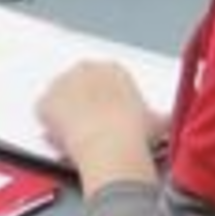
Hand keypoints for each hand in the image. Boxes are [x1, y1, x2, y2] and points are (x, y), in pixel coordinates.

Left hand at [38, 61, 161, 196]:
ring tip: (76, 138)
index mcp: (112, 69)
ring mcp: (61, 84)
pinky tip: (61, 140)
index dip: (102, 102)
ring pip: (60, 100)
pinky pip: (43, 113)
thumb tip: (171, 122)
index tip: (106, 118)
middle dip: (81, 105)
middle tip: (89, 130)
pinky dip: (49, 126)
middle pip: (78, 86)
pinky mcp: (44, 102)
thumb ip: (159, 117)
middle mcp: (85, 69)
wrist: (112, 146)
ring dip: (64, 115)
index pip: (101, 80)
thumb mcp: (157, 122)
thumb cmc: (135, 133)